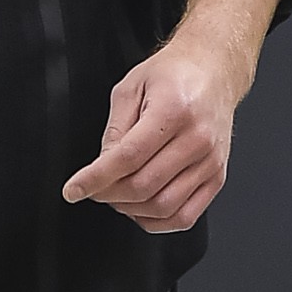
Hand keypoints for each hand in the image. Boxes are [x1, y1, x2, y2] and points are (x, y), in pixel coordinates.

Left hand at [61, 42, 236, 233]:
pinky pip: (185, 216)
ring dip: (131, 209)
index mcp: (173, 109)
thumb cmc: (173, 75)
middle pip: (144, 185)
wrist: (213, 70)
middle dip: (109, 194)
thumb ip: (115, 130)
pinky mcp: (217, 176)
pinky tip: (141, 208)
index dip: (95, 178)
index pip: (127, 157)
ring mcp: (210, 161)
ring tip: (117, 195)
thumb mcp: (130, 88)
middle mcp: (197, 138)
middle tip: (94, 188)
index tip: (73, 189)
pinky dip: (157, 221)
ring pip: (163, 206)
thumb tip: (102, 168)